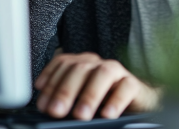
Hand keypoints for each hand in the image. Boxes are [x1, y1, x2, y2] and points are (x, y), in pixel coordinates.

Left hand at [34, 53, 161, 119]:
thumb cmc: (103, 101)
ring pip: (103, 73)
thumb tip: (50, 109)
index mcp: (82, 64)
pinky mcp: (133, 84)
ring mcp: (117, 72)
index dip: (51, 81)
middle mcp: (98, 64)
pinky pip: (126, 87)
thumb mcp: (80, 99)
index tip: (42, 103)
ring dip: (89, 94)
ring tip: (80, 115)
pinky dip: (116, 100)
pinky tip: (107, 114)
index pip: (63, 63)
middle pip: (80, 68)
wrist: (136, 103)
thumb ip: (67, 101)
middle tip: (56, 111)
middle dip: (65, 90)